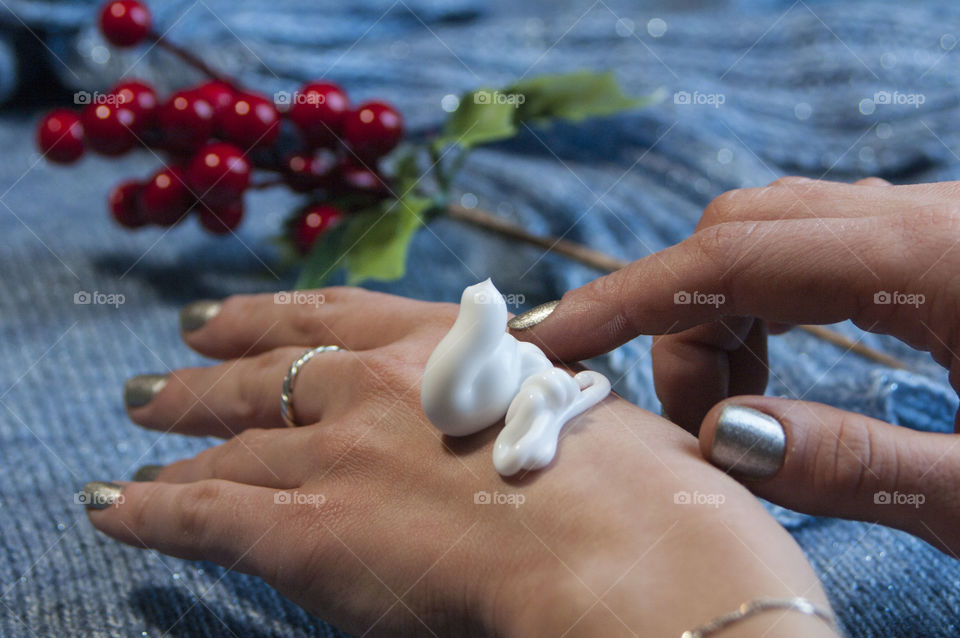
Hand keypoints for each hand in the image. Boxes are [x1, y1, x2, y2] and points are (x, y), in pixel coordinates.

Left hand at [86, 288, 832, 636]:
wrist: (627, 547)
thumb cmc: (644, 487)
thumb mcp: (588, 414)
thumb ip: (533, 404)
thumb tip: (523, 411)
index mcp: (451, 348)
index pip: (341, 317)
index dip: (280, 312)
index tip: (239, 314)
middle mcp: (379, 384)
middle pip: (271, 369)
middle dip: (214, 368)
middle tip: (169, 364)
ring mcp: (337, 453)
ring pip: (230, 437)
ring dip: (179, 432)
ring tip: (142, 425)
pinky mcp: (307, 530)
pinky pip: (204, 514)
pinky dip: (154, 511)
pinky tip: (118, 509)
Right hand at [511, 177, 959, 555]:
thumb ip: (858, 465)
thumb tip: (723, 443)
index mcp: (927, 259)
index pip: (730, 260)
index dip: (624, 298)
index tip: (549, 339)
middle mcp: (915, 220)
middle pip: (737, 238)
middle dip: (678, 326)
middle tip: (688, 427)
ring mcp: (920, 226)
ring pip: (768, 237)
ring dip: (718, 318)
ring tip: (730, 411)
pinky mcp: (924, 246)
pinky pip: (807, 248)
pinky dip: (759, 306)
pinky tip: (769, 367)